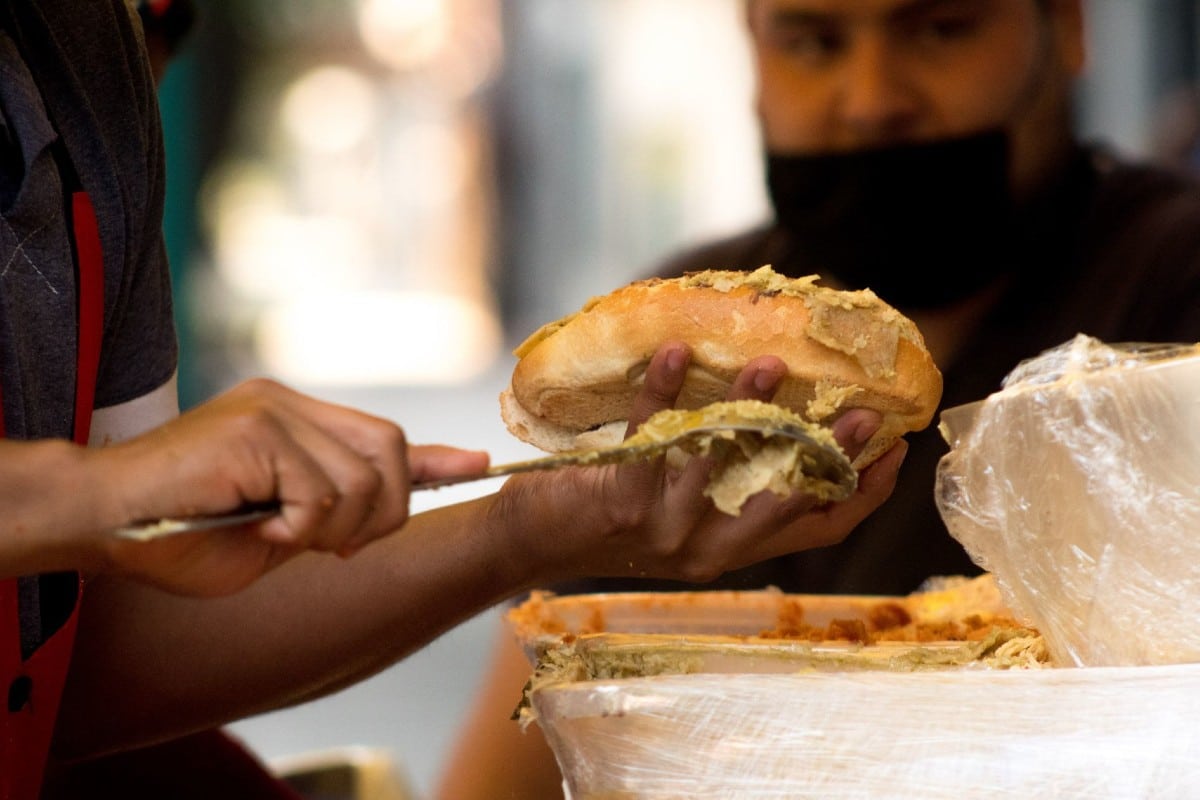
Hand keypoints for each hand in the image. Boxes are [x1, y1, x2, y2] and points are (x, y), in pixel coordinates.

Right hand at [93, 379, 487, 595]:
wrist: (105, 522)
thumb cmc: (182, 534)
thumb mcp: (276, 529)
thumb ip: (331, 514)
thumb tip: (386, 512)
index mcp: (294, 422)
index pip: (383, 434)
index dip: (433, 457)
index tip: (478, 464)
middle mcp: (290, 405)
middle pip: (390, 450)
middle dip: (382, 513)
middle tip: (332, 547)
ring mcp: (274, 410)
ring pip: (362, 479)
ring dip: (334, 529)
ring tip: (281, 534)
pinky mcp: (257, 428)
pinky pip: (322, 492)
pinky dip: (300, 527)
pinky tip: (260, 526)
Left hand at [496, 343, 905, 584]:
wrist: (532, 540)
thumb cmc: (610, 507)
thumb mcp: (679, 504)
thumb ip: (725, 472)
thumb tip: (773, 399)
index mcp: (732, 548)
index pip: (818, 528)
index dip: (863, 492)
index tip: (897, 448)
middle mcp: (709, 549)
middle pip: (789, 503)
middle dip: (832, 457)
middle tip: (863, 412)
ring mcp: (667, 531)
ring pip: (725, 463)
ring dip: (752, 409)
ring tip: (770, 363)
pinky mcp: (623, 506)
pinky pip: (653, 437)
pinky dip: (665, 391)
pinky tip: (675, 352)